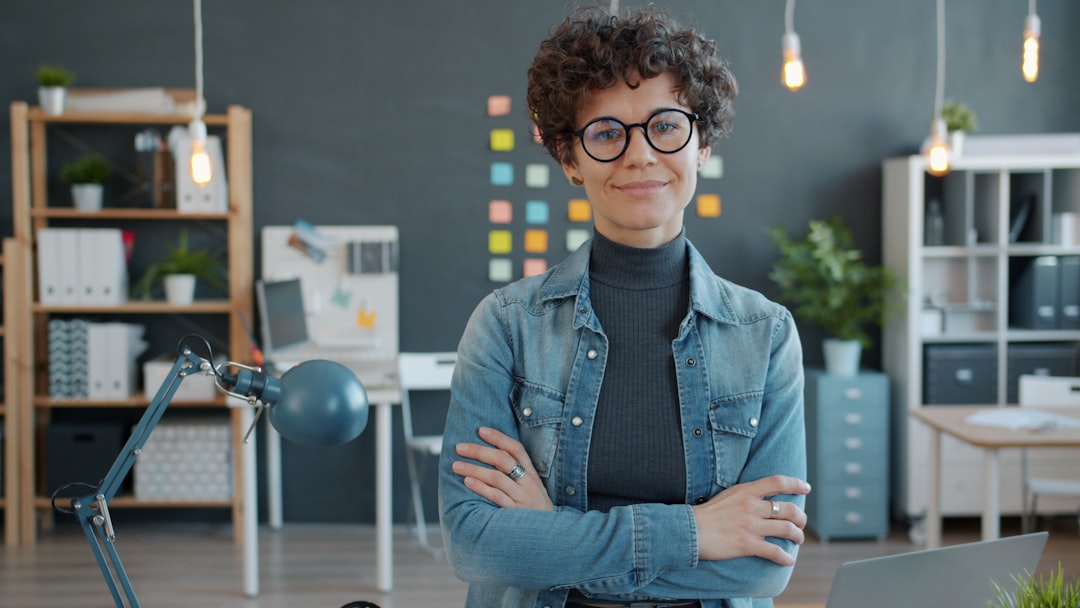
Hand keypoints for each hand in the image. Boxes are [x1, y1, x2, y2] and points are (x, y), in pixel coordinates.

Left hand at [453, 426, 553, 510]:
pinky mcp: (516, 513)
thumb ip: (518, 473)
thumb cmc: (535, 508)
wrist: (550, 534)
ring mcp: (522, 497)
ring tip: (457, 466)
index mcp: (532, 473)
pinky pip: (496, 497)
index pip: (516, 449)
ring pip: (497, 478)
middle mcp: (528, 483)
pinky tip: (468, 482)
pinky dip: (481, 488)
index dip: (499, 437)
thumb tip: (490, 456)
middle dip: (479, 451)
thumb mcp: (533, 487)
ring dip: (474, 469)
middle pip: (503, 460)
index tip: (480, 430)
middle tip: (459, 448)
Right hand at [691, 475, 810, 565]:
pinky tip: (788, 560)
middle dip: (800, 517)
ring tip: (797, 540)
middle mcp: (752, 506)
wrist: (689, 530)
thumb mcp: (727, 495)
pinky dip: (785, 557)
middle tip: (801, 523)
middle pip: (789, 509)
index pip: (778, 482)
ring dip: (797, 536)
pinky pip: (774, 551)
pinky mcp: (747, 544)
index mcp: (746, 491)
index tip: (806, 488)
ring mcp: (751, 526)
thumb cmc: (706, 514)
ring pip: (787, 529)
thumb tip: (761, 498)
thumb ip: (746, 494)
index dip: (796, 484)